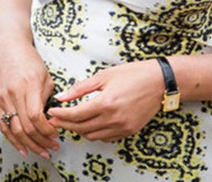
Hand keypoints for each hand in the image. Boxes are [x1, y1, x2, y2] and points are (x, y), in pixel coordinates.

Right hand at [0, 43, 58, 157]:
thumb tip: (50, 122)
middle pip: (25, 126)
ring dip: (29, 145)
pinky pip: (4, 127)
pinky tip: (24, 150)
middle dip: (41, 141)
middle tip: (53, 148)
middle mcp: (13, 93)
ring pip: (14, 130)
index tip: (56, 135)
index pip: (36, 116)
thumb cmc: (32, 63)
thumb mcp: (45, 77)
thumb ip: (46, 100)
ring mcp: (2, 99)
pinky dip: (14, 141)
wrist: (9, 51)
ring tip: (42, 152)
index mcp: (28, 85)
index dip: (46, 130)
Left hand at [46, 60, 163, 141]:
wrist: (160, 82)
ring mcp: (123, 127)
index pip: (76, 115)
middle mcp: (114, 118)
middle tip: (55, 118)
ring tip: (71, 121)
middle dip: (66, 124)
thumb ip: (81, 88)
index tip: (51, 111)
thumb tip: (62, 96)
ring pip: (92, 136)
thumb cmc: (132, 74)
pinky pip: (106, 137)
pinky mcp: (129, 131)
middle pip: (81, 128)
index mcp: (106, 103)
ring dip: (79, 130)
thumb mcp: (104, 75)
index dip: (61, 115)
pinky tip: (90, 124)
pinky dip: (95, 133)